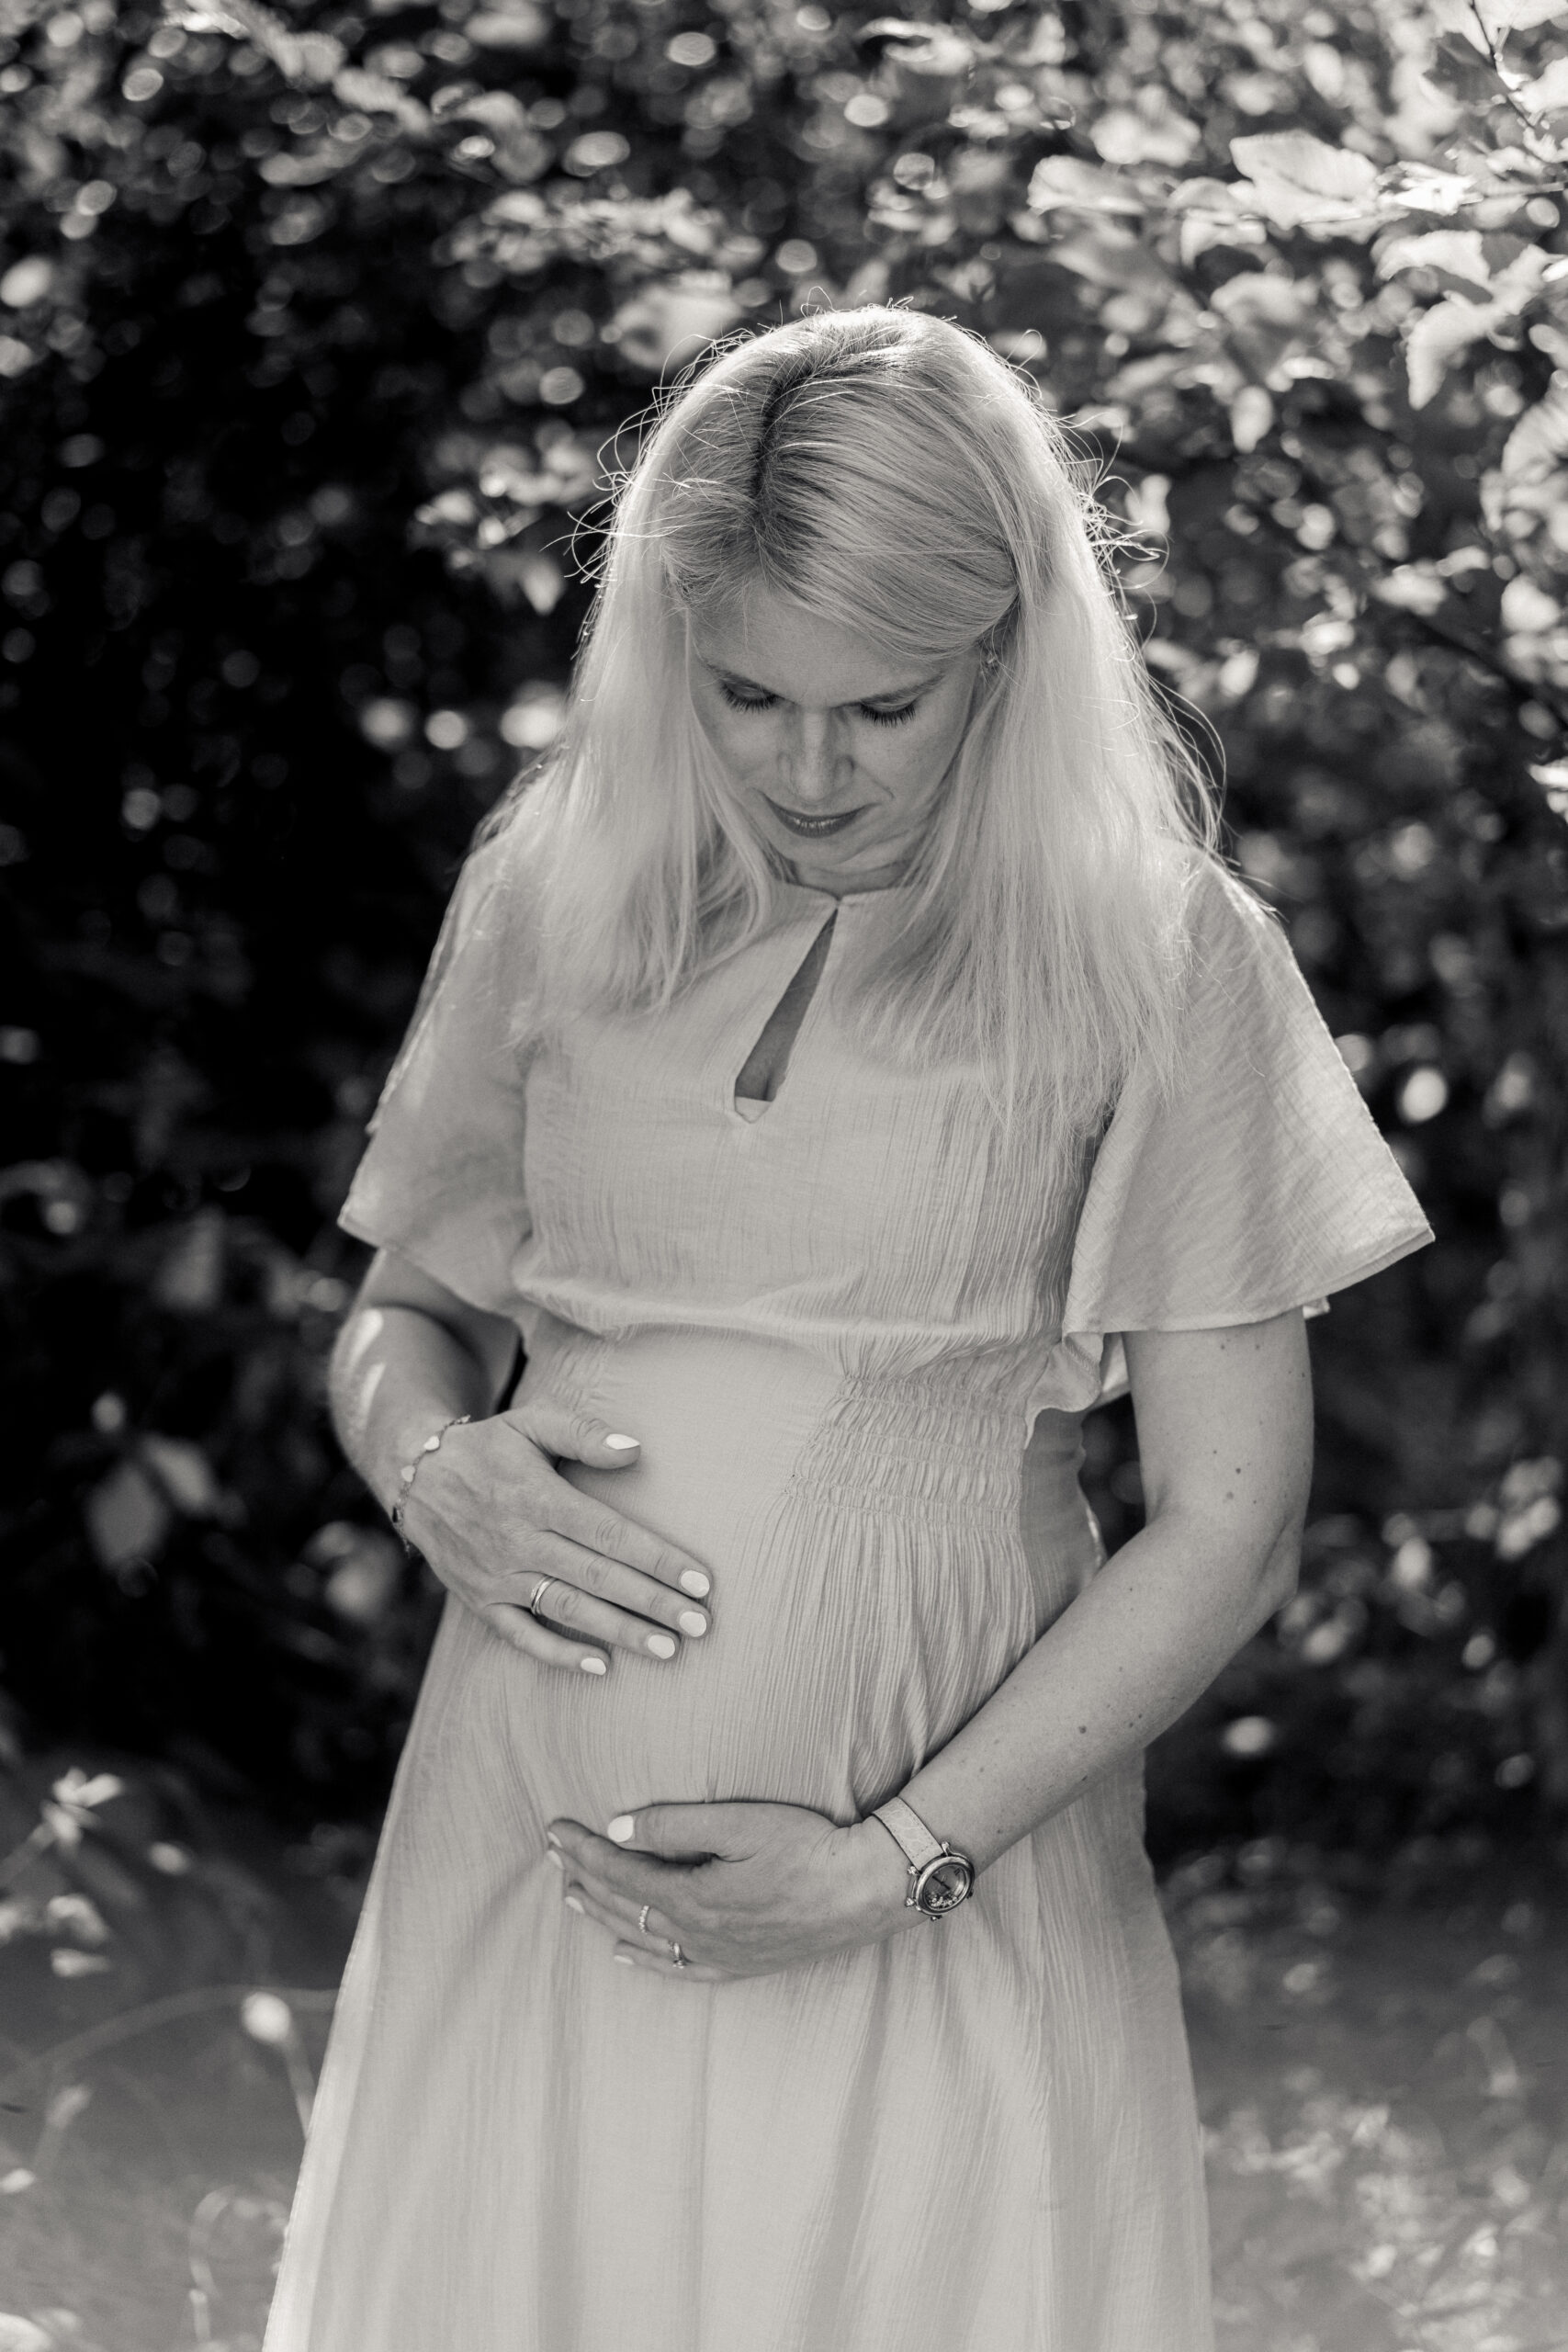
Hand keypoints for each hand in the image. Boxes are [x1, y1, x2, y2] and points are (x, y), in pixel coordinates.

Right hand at [403, 1399, 713, 1676]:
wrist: (415, 1474)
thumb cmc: (490, 1446)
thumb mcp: (532, 1422)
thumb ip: (584, 1434)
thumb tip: (636, 1451)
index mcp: (538, 1497)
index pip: (610, 1534)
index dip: (657, 1559)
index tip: (701, 1581)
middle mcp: (519, 1541)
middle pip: (598, 1578)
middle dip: (652, 1603)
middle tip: (701, 1625)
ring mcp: (498, 1576)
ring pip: (567, 1610)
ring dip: (620, 1633)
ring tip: (668, 1649)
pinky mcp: (479, 1600)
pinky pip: (520, 1635)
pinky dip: (558, 1655)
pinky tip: (601, 1667)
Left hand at [546, 1801, 918, 1980]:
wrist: (864, 1891)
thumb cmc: (807, 1847)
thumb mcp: (738, 1822)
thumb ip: (674, 1825)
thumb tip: (618, 1829)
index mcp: (691, 1897)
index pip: (619, 1872)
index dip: (582, 1850)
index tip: (553, 1830)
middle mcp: (696, 1935)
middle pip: (622, 1907)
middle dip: (583, 1878)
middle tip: (552, 1856)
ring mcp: (718, 1955)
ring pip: (642, 1939)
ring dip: (603, 1915)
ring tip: (573, 1897)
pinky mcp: (740, 1965)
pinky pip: (678, 1970)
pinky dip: (645, 1961)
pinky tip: (626, 1956)